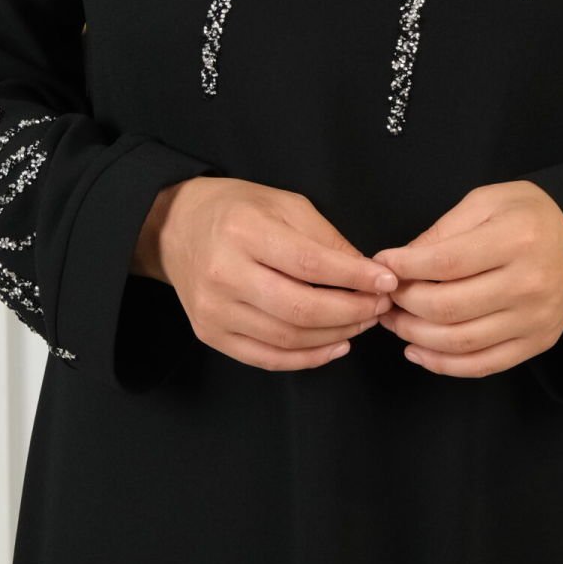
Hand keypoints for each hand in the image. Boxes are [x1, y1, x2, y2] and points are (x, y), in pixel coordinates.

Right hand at [133, 175, 397, 370]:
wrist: (176, 227)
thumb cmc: (237, 210)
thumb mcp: (285, 205)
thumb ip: (326, 239)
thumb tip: (367, 273)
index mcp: (244, 232)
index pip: (310, 265)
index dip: (354, 278)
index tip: (387, 282)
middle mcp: (224, 274)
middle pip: (300, 309)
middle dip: (351, 312)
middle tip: (380, 306)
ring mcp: (214, 310)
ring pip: (287, 338)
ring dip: (335, 335)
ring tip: (362, 322)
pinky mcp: (210, 335)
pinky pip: (266, 358)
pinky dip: (307, 358)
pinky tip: (335, 345)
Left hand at [371, 179, 562, 377]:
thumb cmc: (527, 215)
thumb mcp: (486, 202)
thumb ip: (442, 232)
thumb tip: (398, 263)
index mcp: (516, 240)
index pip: (447, 263)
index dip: (406, 267)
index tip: (383, 264)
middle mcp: (528, 284)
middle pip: (449, 307)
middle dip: (404, 304)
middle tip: (385, 295)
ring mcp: (534, 319)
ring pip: (461, 342)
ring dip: (416, 336)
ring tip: (395, 322)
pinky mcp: (536, 343)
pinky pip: (483, 365)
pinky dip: (443, 365)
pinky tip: (417, 352)